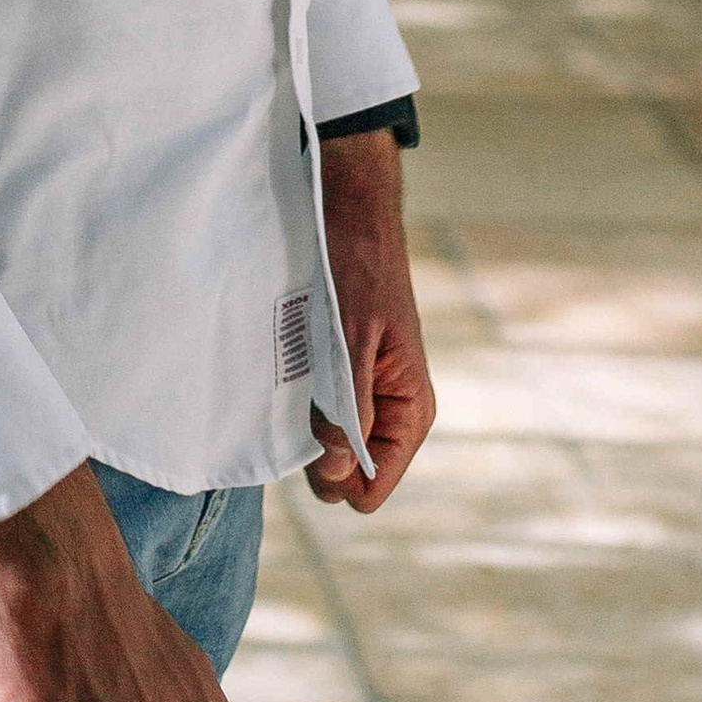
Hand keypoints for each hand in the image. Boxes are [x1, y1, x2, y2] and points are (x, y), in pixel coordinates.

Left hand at [307, 129, 434, 511]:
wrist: (352, 215)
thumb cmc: (357, 271)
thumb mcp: (352, 342)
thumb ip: (348, 411)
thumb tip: (336, 475)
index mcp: (412, 409)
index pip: (374, 486)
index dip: (335, 479)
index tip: (305, 444)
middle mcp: (396, 410)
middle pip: (351, 471)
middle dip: (318, 453)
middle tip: (294, 406)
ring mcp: (371, 394)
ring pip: (335, 443)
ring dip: (308, 426)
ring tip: (293, 384)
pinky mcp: (349, 375)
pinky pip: (326, 412)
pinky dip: (304, 404)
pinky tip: (289, 378)